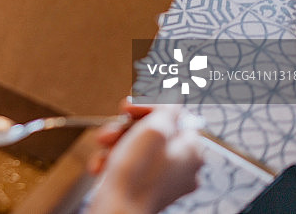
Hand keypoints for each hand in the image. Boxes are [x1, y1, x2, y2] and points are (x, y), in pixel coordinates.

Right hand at [87, 104, 202, 213]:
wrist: (117, 211)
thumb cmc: (137, 174)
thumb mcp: (155, 128)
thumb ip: (168, 107)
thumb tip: (175, 94)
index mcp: (192, 150)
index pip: (174, 115)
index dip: (148, 107)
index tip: (129, 107)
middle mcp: (184, 166)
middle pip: (154, 131)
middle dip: (126, 126)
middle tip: (112, 128)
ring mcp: (165, 180)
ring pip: (138, 147)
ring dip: (116, 142)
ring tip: (103, 146)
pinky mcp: (146, 189)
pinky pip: (130, 165)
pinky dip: (114, 161)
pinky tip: (102, 164)